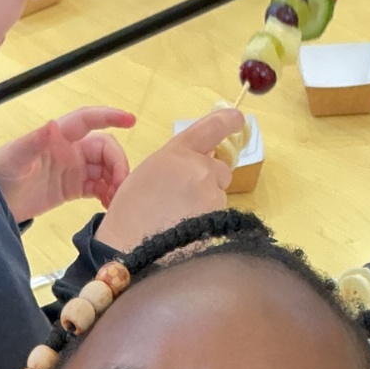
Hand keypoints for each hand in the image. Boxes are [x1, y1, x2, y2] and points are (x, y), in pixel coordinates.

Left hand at [0, 107, 134, 222]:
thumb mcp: (14, 158)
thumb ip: (33, 141)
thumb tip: (52, 126)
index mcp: (58, 137)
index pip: (89, 120)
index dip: (110, 117)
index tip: (131, 120)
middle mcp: (69, 149)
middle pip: (105, 149)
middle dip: (118, 164)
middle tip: (120, 188)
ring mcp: (72, 169)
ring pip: (106, 169)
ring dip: (116, 182)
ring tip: (116, 201)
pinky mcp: (72, 188)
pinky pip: (99, 187)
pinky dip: (108, 194)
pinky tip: (109, 207)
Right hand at [97, 107, 240, 251]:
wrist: (131, 249)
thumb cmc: (131, 214)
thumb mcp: (148, 174)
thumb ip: (176, 165)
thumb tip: (195, 168)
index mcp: (177, 152)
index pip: (212, 128)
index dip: (228, 121)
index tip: (238, 119)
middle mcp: (198, 168)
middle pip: (221, 170)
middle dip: (211, 180)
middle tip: (188, 198)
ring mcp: (210, 194)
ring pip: (219, 196)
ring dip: (207, 205)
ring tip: (179, 220)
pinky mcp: (217, 219)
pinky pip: (218, 217)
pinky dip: (206, 223)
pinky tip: (186, 232)